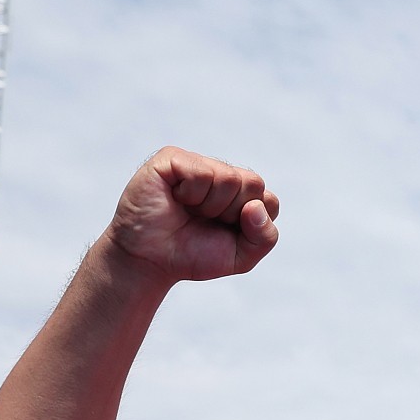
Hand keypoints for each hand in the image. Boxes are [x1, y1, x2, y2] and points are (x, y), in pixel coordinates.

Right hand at [104, 146, 279, 284]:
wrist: (150, 261)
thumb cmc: (193, 255)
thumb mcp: (241, 257)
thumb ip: (265, 237)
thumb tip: (256, 207)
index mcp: (241, 195)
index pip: (269, 200)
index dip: (250, 224)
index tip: (225, 232)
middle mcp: (222, 174)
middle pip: (253, 184)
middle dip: (232, 213)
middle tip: (204, 220)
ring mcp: (198, 164)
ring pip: (229, 177)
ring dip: (209, 205)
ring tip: (189, 210)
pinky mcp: (173, 158)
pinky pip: (201, 173)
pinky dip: (190, 195)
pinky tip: (175, 198)